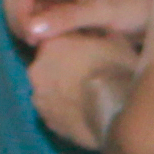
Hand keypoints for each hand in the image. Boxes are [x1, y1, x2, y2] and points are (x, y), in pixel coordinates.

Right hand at [6, 0, 152, 49]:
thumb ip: (68, 17)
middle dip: (21, 22)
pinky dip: (40, 31)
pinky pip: (38, 18)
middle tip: (37, 43)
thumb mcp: (103, 11)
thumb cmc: (135, 5)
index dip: (21, 15)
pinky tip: (52, 42)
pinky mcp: (60, 5)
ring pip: (25, 11)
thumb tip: (32, 28)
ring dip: (30, 28)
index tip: (33, 38)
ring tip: (45, 44)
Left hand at [29, 30, 137, 153]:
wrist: (114, 110)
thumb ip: (100, 35)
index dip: (74, 44)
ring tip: (89, 96)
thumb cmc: (116, 69)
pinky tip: (86, 112)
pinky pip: (56, 111)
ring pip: (51, 89)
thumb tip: (99, 32)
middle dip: (65, 67)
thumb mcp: (117, 41)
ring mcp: (39, 97)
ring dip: (64, 90)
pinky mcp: (47, 121)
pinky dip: (66, 110)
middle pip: (50, 64)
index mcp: (52, 44)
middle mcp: (37, 69)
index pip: (58, 39)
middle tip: (90, 73)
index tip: (89, 50)